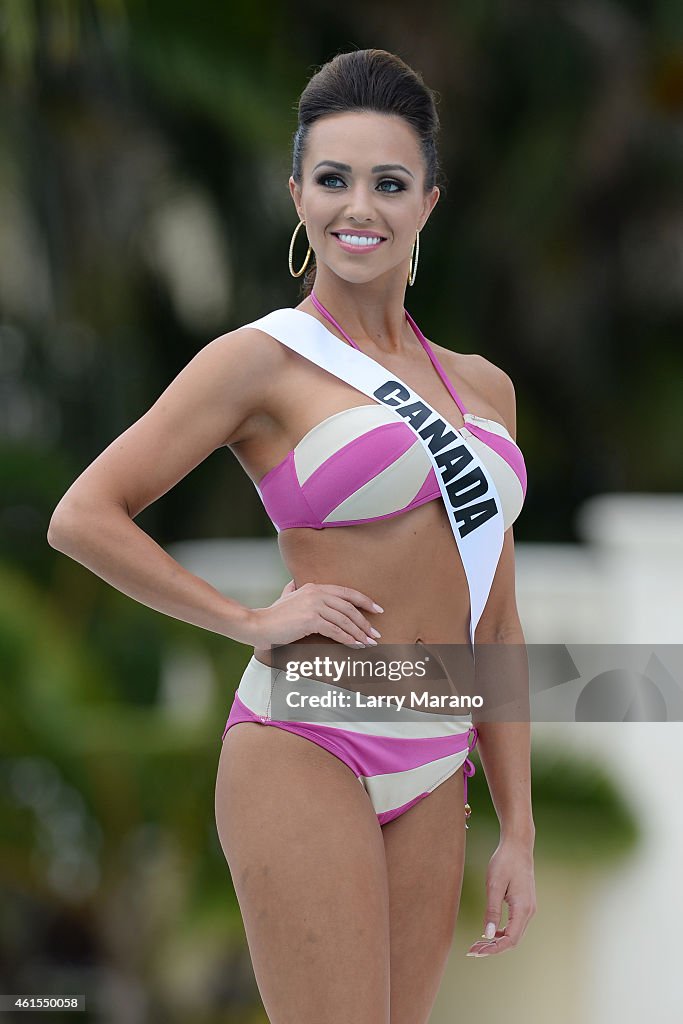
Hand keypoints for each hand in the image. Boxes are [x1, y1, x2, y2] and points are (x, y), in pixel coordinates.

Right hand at [248, 579, 383, 649]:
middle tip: (375, 633)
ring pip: (344, 620)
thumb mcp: (285, 597)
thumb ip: (292, 589)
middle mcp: (316, 593)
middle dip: (365, 622)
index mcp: (314, 586)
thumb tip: (294, 583)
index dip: (364, 601)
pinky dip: (348, 639)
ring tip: (369, 642)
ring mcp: (313, 605)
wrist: (259, 625)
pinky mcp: (310, 620)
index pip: (346, 592)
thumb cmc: (273, 615)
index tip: (377, 609)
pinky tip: (355, 645)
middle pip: (349, 607)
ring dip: (359, 633)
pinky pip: (335, 630)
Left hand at [466, 836, 535, 956]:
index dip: (494, 949)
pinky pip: (514, 924)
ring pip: (514, 933)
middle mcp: (529, 911)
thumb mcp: (494, 885)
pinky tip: (489, 932)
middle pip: (512, 940)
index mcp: (523, 908)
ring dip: (497, 941)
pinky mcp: (524, 904)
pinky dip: (502, 932)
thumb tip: (488, 934)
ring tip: (477, 943)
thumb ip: (492, 911)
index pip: (511, 940)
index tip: (476, 952)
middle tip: (472, 950)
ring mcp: (528, 908)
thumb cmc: (504, 862)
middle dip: (493, 948)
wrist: (518, 846)